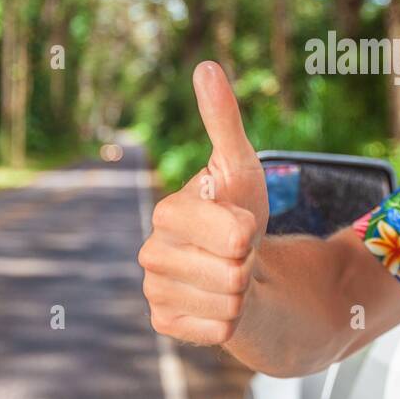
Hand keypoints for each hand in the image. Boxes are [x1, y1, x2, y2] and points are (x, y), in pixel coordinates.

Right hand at [138, 61, 269, 344]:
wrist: (242, 267)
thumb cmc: (240, 212)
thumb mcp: (240, 167)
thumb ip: (223, 120)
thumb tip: (206, 67)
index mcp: (167, 212)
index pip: (234, 233)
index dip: (248, 229)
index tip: (240, 222)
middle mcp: (150, 254)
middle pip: (233, 272)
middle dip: (249, 263)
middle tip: (237, 254)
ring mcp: (155, 292)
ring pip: (229, 303)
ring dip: (242, 292)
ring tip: (230, 276)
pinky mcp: (165, 325)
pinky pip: (219, 331)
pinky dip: (232, 321)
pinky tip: (221, 305)